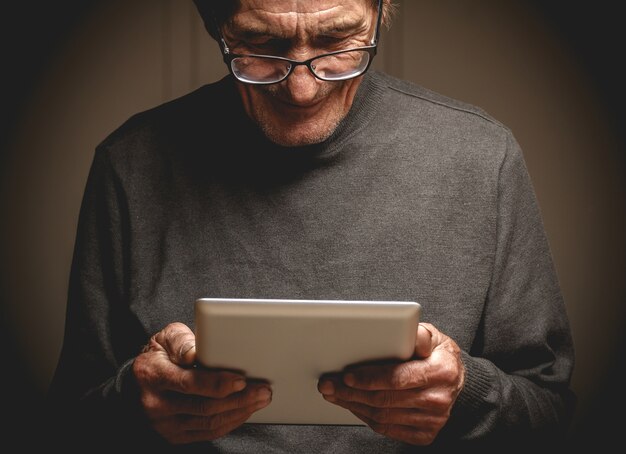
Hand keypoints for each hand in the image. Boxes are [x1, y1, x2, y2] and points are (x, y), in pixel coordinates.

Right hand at [132, 322, 271, 443]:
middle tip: (263, 390)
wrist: (139, 381)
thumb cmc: (160, 354)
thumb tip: (195, 353)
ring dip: (240, 412)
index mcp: (153, 375)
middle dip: (239, 400)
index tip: (242, 380)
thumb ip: (182, 341)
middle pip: (204, 407)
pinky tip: (245, 410)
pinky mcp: (174, 435)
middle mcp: (155, 404)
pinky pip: (207, 433)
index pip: (189, 383)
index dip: (218, 384)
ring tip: (261, 399)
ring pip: (209, 423)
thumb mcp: (166, 337)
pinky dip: (230, 422)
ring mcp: (164, 424)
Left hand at [317, 322, 463, 445]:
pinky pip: (388, 429)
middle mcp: (439, 400)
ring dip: (353, 405)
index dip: (369, 378)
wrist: (457, 380)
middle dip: (351, 392)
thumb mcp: (434, 336)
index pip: (397, 378)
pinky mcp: (425, 434)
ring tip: (334, 393)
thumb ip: (418, 334)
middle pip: (385, 400)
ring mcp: (433, 421)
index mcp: (441, 372)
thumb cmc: (438, 355)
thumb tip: (406, 330)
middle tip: (328, 384)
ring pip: (383, 417)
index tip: (347, 375)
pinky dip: (365, 417)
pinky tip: (353, 405)